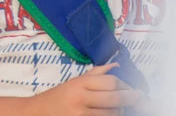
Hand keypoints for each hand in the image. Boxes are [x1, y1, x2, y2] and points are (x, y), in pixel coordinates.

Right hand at [27, 66, 144, 113]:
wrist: (36, 113)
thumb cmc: (56, 98)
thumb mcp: (73, 83)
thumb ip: (95, 74)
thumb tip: (116, 65)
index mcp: (79, 83)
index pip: (110, 81)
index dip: (125, 85)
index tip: (131, 89)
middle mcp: (80, 97)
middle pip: (115, 97)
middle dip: (130, 99)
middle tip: (139, 98)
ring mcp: (81, 113)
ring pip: (113, 113)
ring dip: (120, 112)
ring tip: (119, 109)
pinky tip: (109, 114)